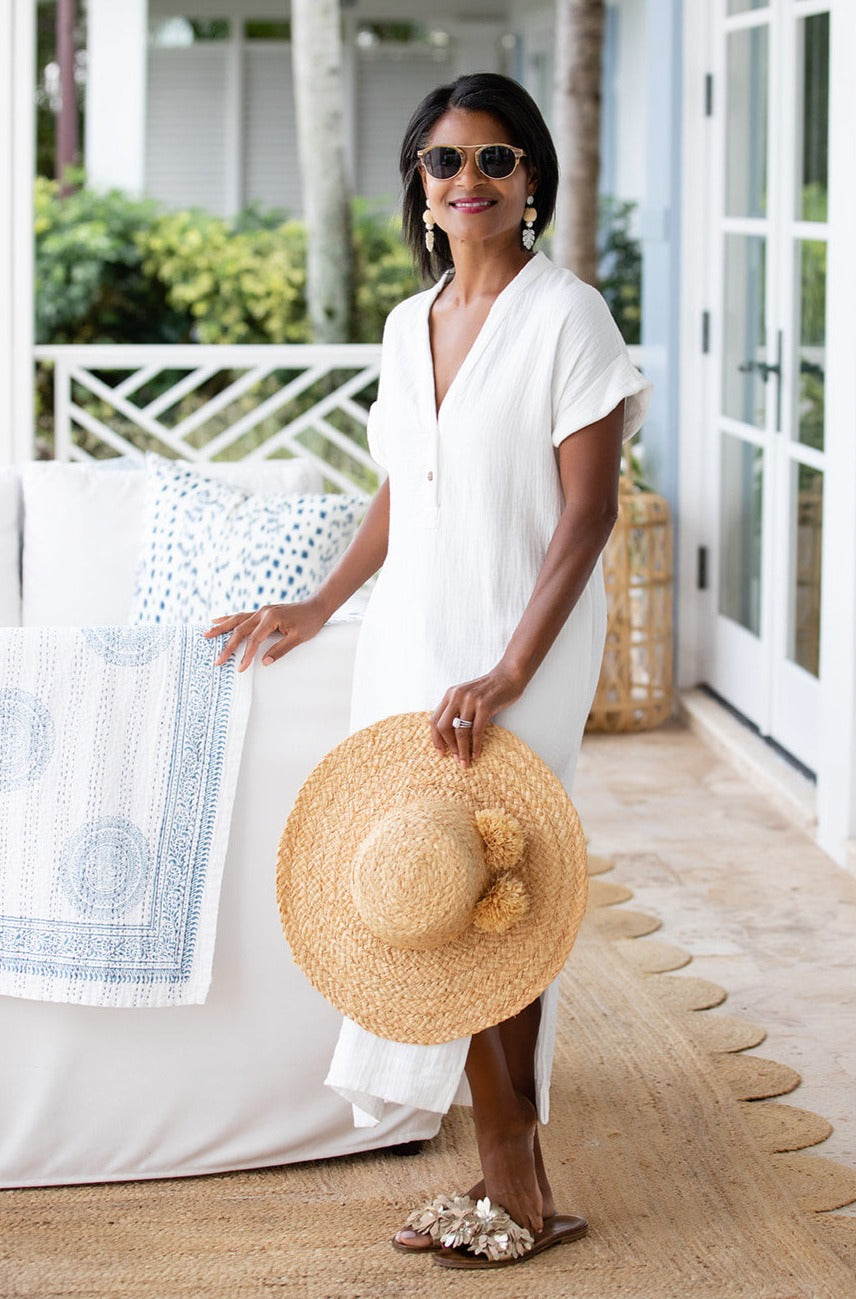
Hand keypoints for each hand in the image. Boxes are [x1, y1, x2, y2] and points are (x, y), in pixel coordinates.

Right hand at [204, 598, 327, 671]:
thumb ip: (280, 650)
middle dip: (227, 646)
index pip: (254, 639)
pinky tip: (216, 620)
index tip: (240, 668)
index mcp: (271, 618)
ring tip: (206, 634)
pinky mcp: (261, 612)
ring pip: (237, 620)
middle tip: (217, 660)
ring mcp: (261, 611)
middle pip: (240, 630)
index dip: (246, 654)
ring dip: (221, 628)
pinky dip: (228, 619)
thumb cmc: (310, 622)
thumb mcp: (298, 639)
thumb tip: (264, 662)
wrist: (316, 606)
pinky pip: (241, 616)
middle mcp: (262, 612)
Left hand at [431, 667, 523, 768]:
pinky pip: (476, 731)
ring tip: (465, 762)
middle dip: (447, 746)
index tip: (440, 752)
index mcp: (450, 694)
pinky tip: (477, 754)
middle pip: (443, 727)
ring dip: (462, 750)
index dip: (435, 739)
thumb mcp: (467, 696)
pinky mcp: (484, 706)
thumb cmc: (489, 689)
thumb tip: (449, 736)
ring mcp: (470, 701)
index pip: (434, 719)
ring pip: (460, 732)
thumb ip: (456, 709)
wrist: (508, 676)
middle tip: (454, 758)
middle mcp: (457, 696)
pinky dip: (475, 746)